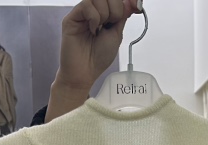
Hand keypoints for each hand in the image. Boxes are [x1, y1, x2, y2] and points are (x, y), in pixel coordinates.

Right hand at [47, 0, 139, 121]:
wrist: (85, 73)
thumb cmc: (98, 58)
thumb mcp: (116, 35)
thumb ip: (122, 16)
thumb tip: (131, 2)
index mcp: (104, 15)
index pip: (115, 0)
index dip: (126, 1)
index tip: (136, 5)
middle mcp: (92, 12)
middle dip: (115, 9)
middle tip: (110, 25)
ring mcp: (81, 14)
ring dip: (104, 14)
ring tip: (99, 30)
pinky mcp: (71, 18)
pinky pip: (86, 5)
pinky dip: (94, 17)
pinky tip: (92, 29)